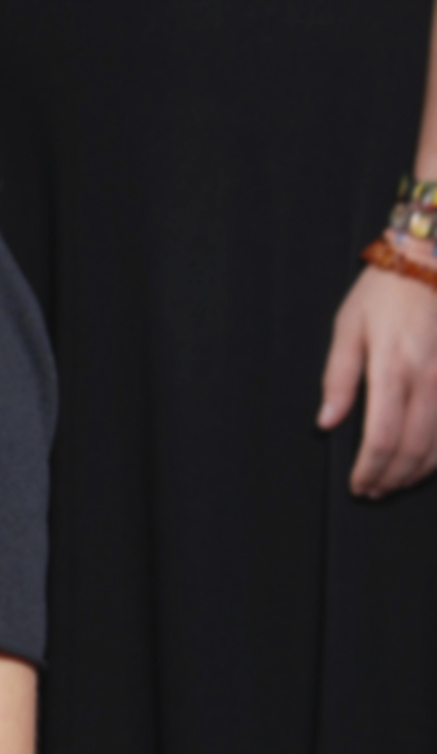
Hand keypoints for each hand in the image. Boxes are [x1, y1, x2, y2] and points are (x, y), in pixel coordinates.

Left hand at [320, 255, 436, 497]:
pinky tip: (427, 461)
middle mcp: (430, 380)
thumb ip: (338, 380)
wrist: (431, 263)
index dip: (370, 469)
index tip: (358, 485)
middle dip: (392, 478)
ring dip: (418, 471)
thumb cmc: (383, 293)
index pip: (381, 438)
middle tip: (373, 491)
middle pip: (413, 448)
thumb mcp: (347, 329)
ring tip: (396, 483)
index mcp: (392, 370)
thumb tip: (327, 423)